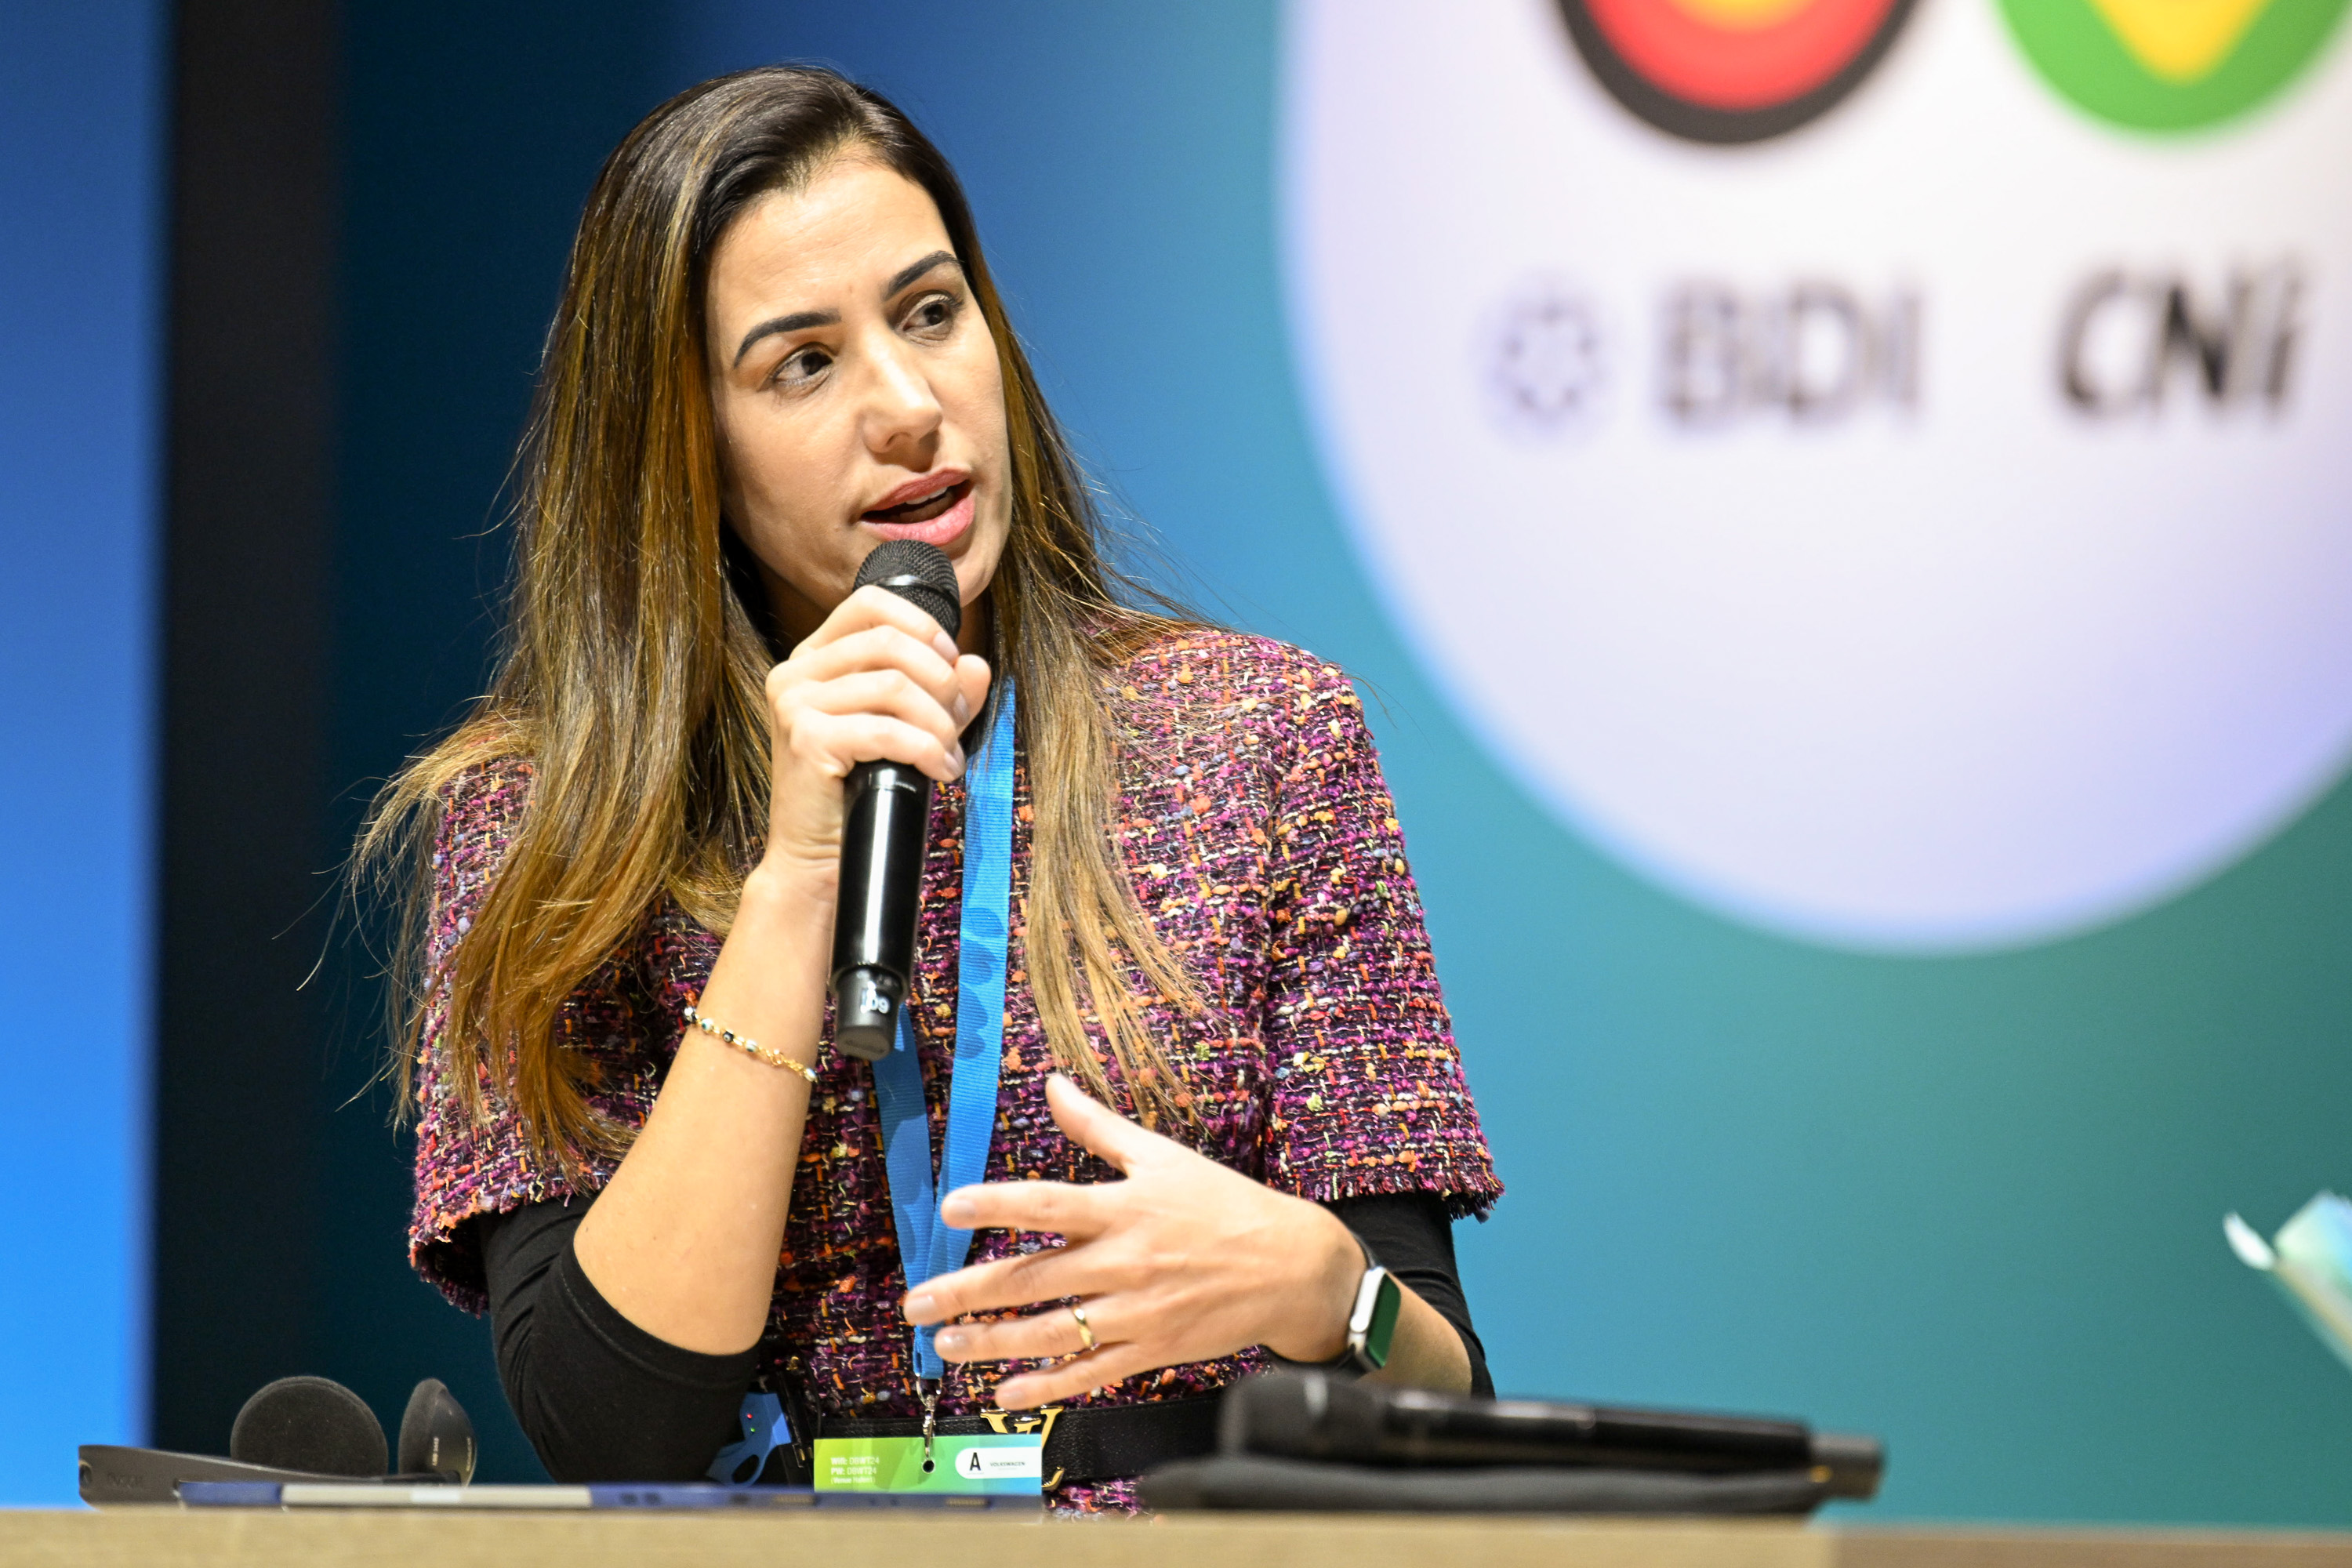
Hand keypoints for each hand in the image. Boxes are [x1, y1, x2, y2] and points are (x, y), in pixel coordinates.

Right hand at [756, 584, 990, 881]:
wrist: (818, 858)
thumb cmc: (861, 791)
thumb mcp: (908, 730)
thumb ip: (941, 694)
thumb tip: (978, 664)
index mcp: (813, 658)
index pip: (869, 603)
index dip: (921, 624)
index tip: (952, 661)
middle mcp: (795, 672)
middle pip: (889, 643)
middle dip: (941, 679)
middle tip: (959, 718)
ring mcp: (794, 703)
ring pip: (895, 686)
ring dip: (940, 722)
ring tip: (950, 753)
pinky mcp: (806, 738)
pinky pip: (888, 729)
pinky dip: (928, 749)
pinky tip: (942, 771)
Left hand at [903, 1074, 1363, 1408]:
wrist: (1290, 1266)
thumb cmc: (1223, 1205)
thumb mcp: (1161, 1155)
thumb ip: (1098, 1125)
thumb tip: (1052, 1084)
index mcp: (1123, 1207)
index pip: (1046, 1203)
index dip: (995, 1204)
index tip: (949, 1209)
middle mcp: (1123, 1261)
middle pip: (1032, 1276)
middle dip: (968, 1291)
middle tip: (916, 1301)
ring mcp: (1135, 1310)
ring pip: (1051, 1331)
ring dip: (992, 1341)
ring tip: (946, 1344)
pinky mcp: (1149, 1348)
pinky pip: (1089, 1372)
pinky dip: (1045, 1385)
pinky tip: (1004, 1392)